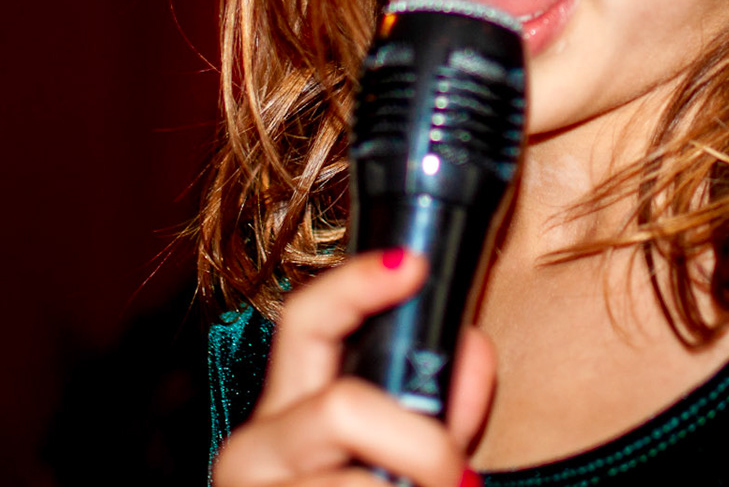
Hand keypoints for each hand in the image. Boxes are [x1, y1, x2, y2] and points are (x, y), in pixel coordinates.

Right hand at [211, 250, 497, 486]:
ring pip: (361, 484)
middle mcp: (255, 449)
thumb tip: (473, 346)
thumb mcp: (404, 460)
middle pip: (344, 404)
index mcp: (286, 411)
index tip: (412, 264)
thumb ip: (440, 408)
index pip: (306, 320)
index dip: (357, 284)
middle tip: (460, 481)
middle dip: (422, 442)